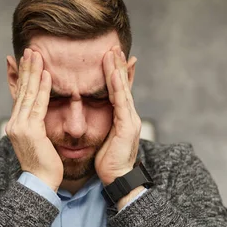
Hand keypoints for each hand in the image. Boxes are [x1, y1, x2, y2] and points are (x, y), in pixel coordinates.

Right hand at [5, 48, 62, 191]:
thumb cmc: (44, 166)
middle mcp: (14, 123)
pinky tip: (47, 74)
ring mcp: (20, 126)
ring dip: (33, 72)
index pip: (19, 95)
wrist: (40, 183)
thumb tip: (39, 117)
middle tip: (31, 49)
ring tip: (37, 54)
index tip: (26, 60)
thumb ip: (37, 125)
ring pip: (28, 94)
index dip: (22, 76)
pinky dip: (42, 88)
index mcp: (16, 125)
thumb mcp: (38, 141)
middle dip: (26, 68)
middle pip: (21, 90)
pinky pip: (38, 105)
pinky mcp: (30, 130)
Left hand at [95, 46, 140, 185]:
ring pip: (123, 90)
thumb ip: (103, 124)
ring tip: (113, 53)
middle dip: (119, 66)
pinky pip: (121, 102)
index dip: (116, 73)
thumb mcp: (104, 138)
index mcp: (123, 118)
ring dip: (118, 70)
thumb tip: (95, 116)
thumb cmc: (109, 162)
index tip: (111, 57)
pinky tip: (113, 74)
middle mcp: (130, 115)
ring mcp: (131, 120)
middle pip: (123, 85)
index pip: (119, 91)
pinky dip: (118, 87)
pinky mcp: (128, 127)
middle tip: (113, 46)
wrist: (118, 180)